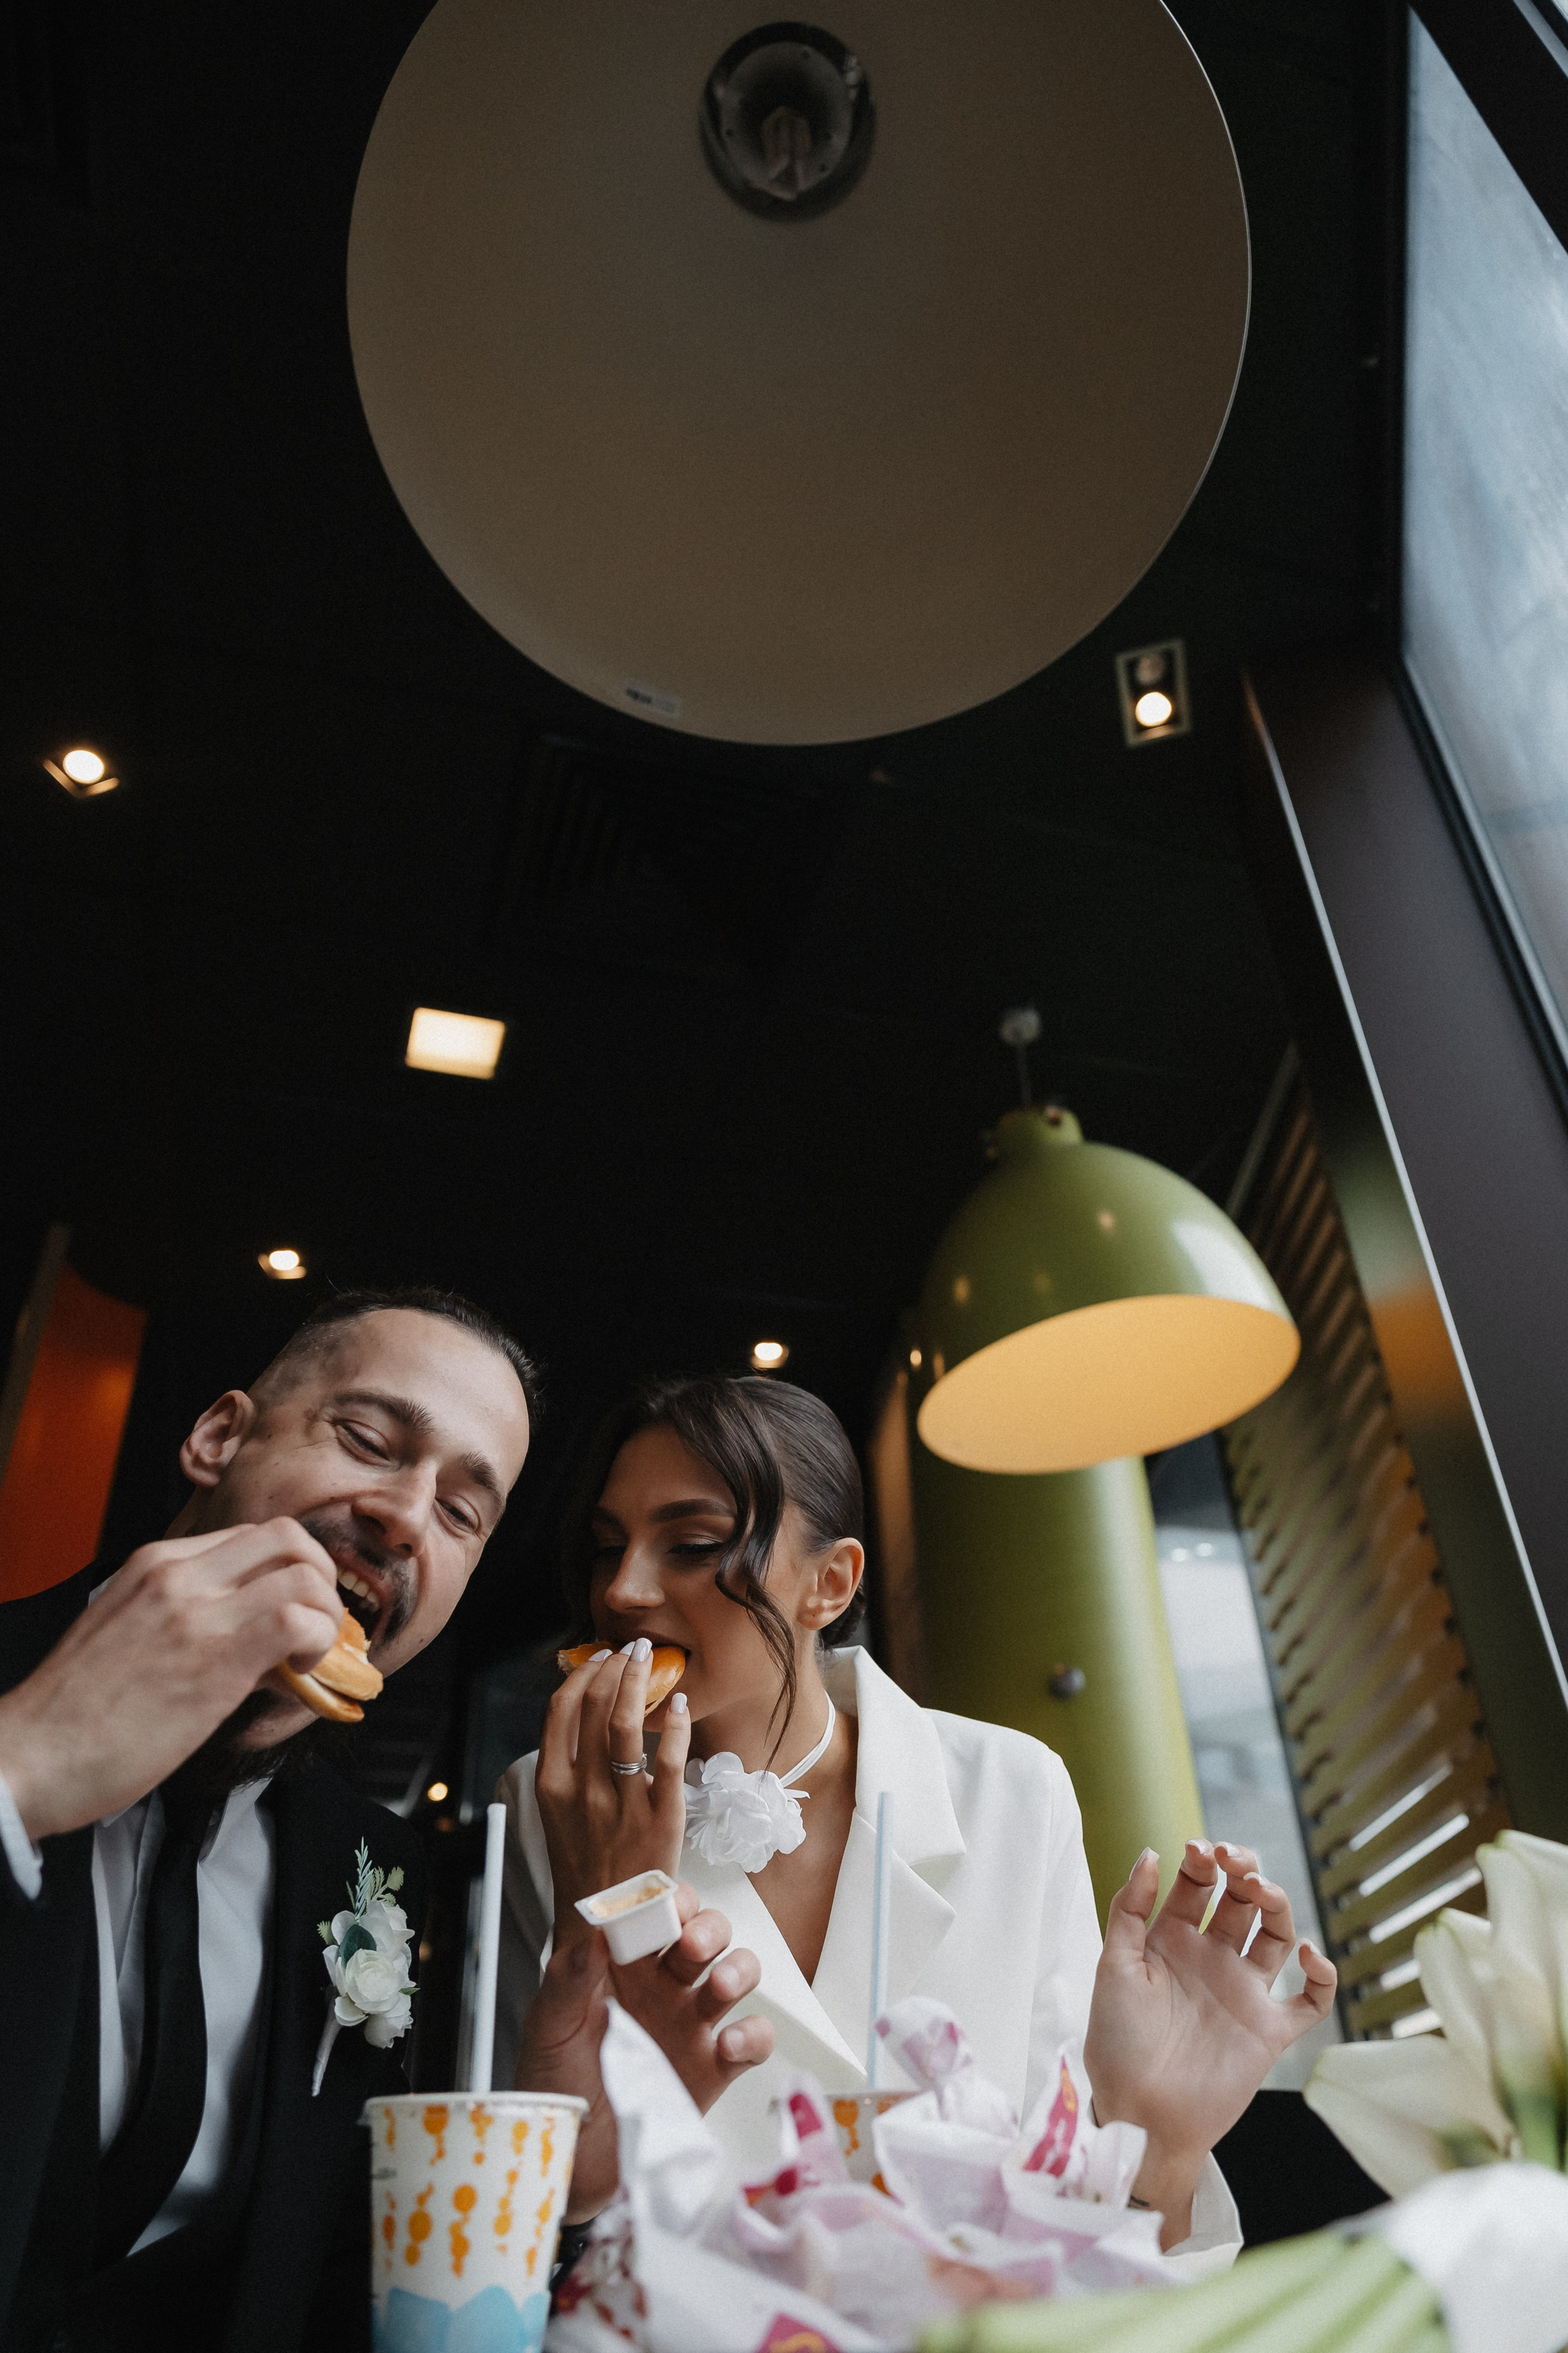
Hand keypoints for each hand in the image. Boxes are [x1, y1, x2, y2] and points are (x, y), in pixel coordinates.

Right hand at [0, 1521, 342, 1839]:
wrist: (30, 1755)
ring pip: (304, 1573)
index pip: (250, 1538)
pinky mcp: (217, 1657)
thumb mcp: (128, 1635)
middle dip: (320, 1577)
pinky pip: (298, 1622)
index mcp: (155, 1565)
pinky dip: (317, 1643)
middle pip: (287, 1537)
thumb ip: (187, 1620)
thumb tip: (250, 1637)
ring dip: (326, 1614)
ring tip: (308, 1655)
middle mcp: (179, 1575)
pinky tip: (298, 1674)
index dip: (287, 1571)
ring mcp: (198, 1611)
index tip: (294, 1609)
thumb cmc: (74, 1713)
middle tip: (317, 1623)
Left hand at [515, 1882, 772, 2219]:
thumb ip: (568, 1976)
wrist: (567, 2160)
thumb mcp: (547, 2025)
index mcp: (625, 1967)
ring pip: (739, 1974)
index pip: (659, 1912)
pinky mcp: (713, 2070)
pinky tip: (726, 2043)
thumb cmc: (553, 2086)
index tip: (664, 1907)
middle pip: (708, 1933)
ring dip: (739, 1969)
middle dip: (709, 1928)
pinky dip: (752, 2034)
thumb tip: (595, 1931)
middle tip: (691, 1946)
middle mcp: (664, 1988)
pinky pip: (753, 2041)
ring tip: (719, 1987)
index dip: (669, 1899)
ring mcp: (692, 2027)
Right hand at [534, 1640, 689, 1944]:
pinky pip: (671, 1759)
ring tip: (651, 1659)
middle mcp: (583, 1789)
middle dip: (615, 1667)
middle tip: (632, 1650)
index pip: (560, 1710)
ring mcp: (622, 1802)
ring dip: (640, 1681)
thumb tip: (579, 1709)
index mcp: (551, 1785)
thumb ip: (566, 1763)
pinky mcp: (660, 1816)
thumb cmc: (586, 1862)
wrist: (608, 1924)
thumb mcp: (558, 1811)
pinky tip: (681, 1704)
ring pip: (629, 1723)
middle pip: (596, 1706)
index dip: (581, 1675)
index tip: (597, 1658)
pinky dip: (676, 1724)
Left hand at [1084, 1839, 1337, 2248]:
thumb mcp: (1113, 1966)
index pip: (1196, 1884)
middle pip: (1240, 1900)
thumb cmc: (1116, 2042)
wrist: (1138, 2113)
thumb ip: (1129, 1909)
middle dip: (1242, 1870)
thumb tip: (1151, 1852)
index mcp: (1172, 1940)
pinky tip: (1309, 1953)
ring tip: (1261, 1891)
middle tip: (1234, 1861)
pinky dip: (1321, 1975)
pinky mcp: (1269, 2030)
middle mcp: (1212, 1959)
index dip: (1202, 1860)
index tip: (1199, 1850)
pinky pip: (1310, 1999)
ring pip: (1276, 1934)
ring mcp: (1243, 1992)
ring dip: (1276, 1904)